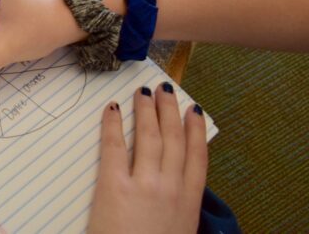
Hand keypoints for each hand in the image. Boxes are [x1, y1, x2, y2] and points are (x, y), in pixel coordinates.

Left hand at [88, 86, 207, 233]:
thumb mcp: (180, 229)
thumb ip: (181, 205)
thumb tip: (178, 181)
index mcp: (190, 202)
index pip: (197, 156)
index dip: (195, 130)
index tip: (193, 109)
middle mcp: (171, 188)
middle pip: (173, 139)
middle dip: (170, 111)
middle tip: (165, 90)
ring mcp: (145, 185)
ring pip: (148, 136)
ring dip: (145, 110)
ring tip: (142, 93)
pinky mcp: (115, 186)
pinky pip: (114, 146)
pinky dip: (112, 124)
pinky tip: (110, 109)